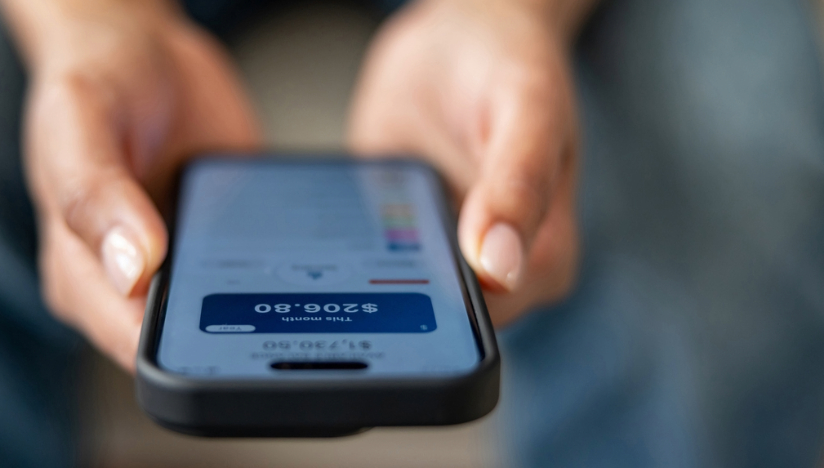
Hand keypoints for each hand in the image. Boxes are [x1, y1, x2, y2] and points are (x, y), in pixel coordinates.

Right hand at [0, 0, 259, 369]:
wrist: (142, 49)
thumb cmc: (94, 84)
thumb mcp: (77, 124)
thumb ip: (94, 193)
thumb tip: (131, 268)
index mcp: (81, 276)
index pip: (131, 342)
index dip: (179, 346)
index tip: (221, 322)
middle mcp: (131, 285)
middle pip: (189, 341)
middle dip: (231, 330)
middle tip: (271, 287)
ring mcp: (184, 267)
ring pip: (233, 316)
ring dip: (266, 304)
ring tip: (296, 266)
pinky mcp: (226, 246)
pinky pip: (261, 273)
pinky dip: (285, 267)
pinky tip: (309, 249)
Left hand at [349, 0, 589, 325]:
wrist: (464, 30)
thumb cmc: (511, 63)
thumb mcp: (526, 108)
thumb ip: (518, 185)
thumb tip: (499, 268)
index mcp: (542, 259)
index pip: (487, 321)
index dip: (440, 314)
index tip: (393, 284)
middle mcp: (492, 270)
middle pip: (435, 318)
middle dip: (388, 298)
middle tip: (342, 263)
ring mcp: (440, 254)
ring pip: (392, 295)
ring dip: (356, 278)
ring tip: (320, 248)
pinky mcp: (396, 234)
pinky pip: (363, 260)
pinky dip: (338, 252)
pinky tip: (313, 231)